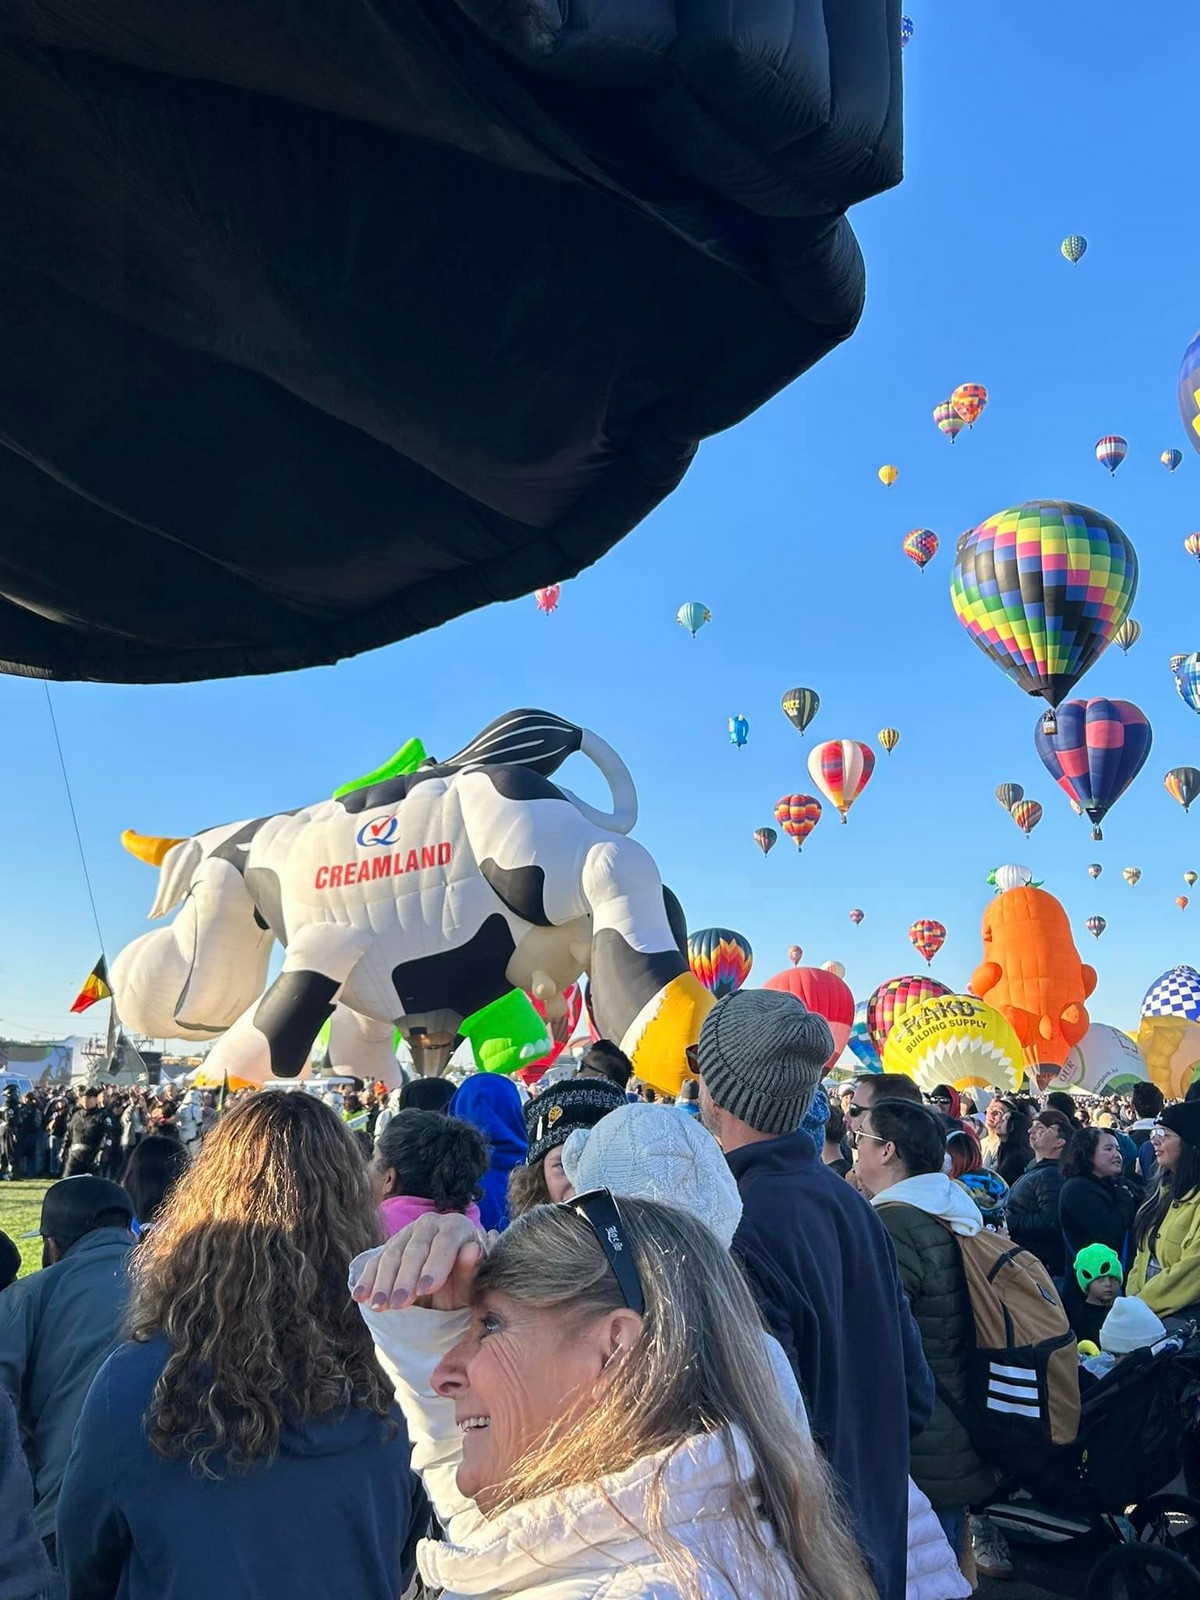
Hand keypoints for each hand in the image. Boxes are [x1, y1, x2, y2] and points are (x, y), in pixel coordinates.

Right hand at [352, 1212, 487, 1311]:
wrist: (451, 1274)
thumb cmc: (465, 1279)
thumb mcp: (473, 1279)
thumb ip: (471, 1268)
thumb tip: (472, 1250)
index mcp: (456, 1226)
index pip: (445, 1242)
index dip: (435, 1265)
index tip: (426, 1289)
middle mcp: (430, 1224)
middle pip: (415, 1249)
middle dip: (405, 1278)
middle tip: (400, 1304)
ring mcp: (407, 1233)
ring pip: (392, 1255)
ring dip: (383, 1282)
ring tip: (379, 1306)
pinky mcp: (390, 1246)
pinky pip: (375, 1261)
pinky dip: (367, 1280)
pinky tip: (360, 1297)